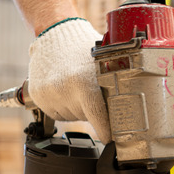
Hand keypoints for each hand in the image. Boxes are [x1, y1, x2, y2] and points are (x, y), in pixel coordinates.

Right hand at [28, 18, 110, 143]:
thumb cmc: (85, 47)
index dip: (107, 133)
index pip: (100, 120)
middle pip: (86, 118)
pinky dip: (62, 105)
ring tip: (76, 84)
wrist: (55, 31)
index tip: (113, 142)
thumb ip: (115, 86)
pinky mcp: (38, 96)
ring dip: (76, 108)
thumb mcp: (105, 64)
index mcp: (85, 84)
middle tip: (91, 89)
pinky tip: (64, 87)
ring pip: (71, 117)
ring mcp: (49, 94)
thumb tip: (135, 112)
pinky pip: (56, 113)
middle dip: (92, 110)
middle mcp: (65, 91)